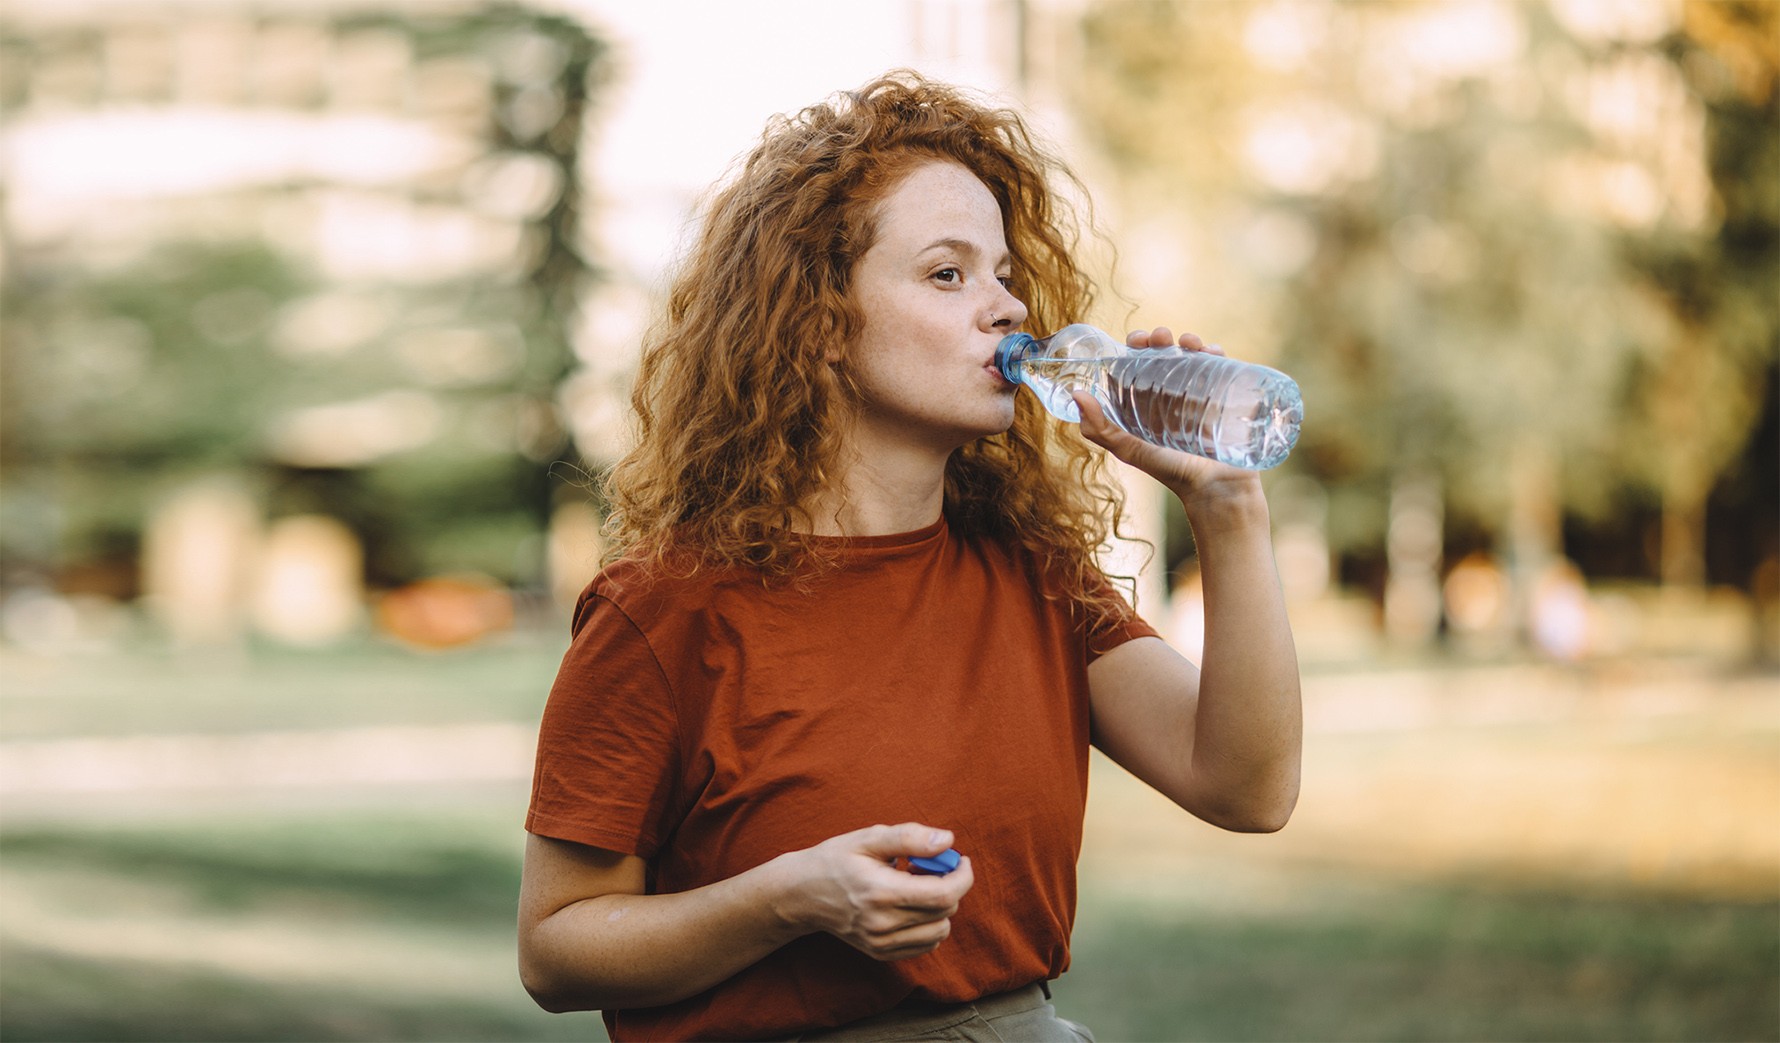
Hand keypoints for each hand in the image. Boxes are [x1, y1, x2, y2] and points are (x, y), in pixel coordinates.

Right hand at [774, 823, 972, 961]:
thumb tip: (947, 841)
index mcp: (881, 892)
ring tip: (917, 887)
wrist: (802, 894)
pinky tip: (911, 906)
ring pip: (939, 932)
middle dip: (950, 886)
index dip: (963, 876)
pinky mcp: (880, 953)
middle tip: (930, 867)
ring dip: (940, 908)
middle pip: (945, 912)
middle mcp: (882, 924)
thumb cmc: (836, 859)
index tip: (960, 860)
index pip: (943, 894)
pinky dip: (929, 925)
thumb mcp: (869, 838)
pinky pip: (925, 945)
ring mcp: (881, 943)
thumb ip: (909, 837)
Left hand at [1072, 326, 1264, 519]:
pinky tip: (1210, 352)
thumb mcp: (1129, 449)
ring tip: (1186, 342)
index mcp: (1145, 400)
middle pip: (1163, 354)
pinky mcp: (1223, 394)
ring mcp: (1198, 391)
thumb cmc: (1170, 470)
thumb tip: (1077, 394)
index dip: (1134, 346)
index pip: (1137, 363)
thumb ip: (1099, 429)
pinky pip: (1220, 366)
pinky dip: (1214, 352)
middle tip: (1158, 338)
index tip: (1135, 341)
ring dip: (1187, 340)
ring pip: (1191, 354)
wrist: (1214, 488)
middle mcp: (1170, 392)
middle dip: (1159, 338)